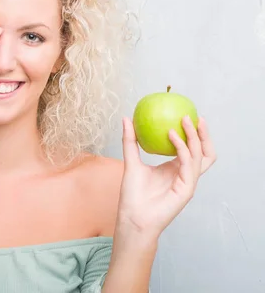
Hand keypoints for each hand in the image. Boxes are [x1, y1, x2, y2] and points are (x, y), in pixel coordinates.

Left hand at [116, 116, 216, 239]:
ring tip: (183, 121)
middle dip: (202, 133)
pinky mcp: (186, 188)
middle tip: (192, 116)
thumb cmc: (132, 195)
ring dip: (194, 137)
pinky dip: (182, 149)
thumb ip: (131, 141)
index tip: (186, 114)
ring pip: (200, 156)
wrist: (132, 217)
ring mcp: (188, 182)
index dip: (194, 133)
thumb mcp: (131, 162)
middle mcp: (184, 174)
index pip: (192, 148)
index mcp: (175, 168)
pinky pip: (188, 164)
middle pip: (204, 152)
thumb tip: (127, 119)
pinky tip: (172, 136)